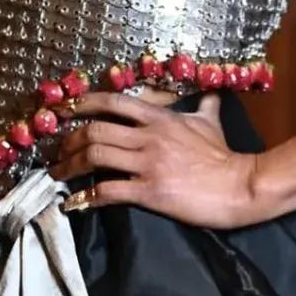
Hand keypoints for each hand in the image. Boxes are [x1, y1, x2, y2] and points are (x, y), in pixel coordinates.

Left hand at [47, 89, 257, 230]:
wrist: (238, 186)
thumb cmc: (223, 155)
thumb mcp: (211, 122)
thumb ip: (204, 105)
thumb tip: (212, 92)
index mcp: (159, 117)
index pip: (112, 102)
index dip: (81, 104)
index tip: (62, 110)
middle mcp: (148, 136)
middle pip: (94, 130)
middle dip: (68, 141)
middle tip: (56, 152)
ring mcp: (147, 164)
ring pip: (95, 157)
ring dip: (69, 166)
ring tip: (57, 176)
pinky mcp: (149, 191)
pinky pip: (108, 191)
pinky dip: (86, 197)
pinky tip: (74, 203)